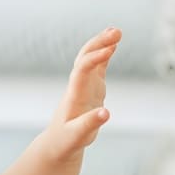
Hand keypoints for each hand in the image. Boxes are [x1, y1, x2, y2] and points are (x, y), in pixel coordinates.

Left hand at [46, 27, 121, 162]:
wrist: (57, 143)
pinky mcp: (89, 88)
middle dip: (99, 43)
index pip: (82, 70)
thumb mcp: (77, 137)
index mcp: (74, 96)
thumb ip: (90, 124)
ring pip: (90, 58)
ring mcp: (83, 85)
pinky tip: (114, 44)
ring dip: (101, 44)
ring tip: (117, 31)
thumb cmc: (65, 142)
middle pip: (84, 57)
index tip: (111, 49)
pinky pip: (96, 67)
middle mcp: (77, 86)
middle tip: (117, 32)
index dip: (95, 58)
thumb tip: (106, 114)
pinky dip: (104, 54)